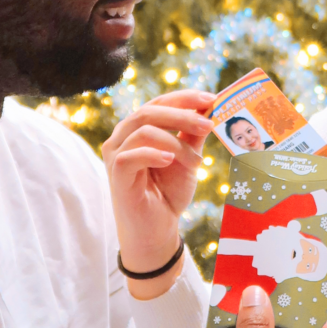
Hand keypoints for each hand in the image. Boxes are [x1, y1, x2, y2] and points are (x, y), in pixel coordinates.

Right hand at [102, 90, 213, 294]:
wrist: (157, 229)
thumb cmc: (169, 193)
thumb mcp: (187, 159)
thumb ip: (193, 135)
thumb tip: (208, 108)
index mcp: (139, 128)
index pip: (159, 102)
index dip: (184, 97)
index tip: (211, 98)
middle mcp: (123, 136)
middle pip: (149, 110)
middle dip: (182, 114)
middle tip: (209, 124)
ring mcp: (116, 154)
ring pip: (143, 130)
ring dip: (175, 142)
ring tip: (195, 162)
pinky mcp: (115, 174)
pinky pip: (131, 155)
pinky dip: (154, 154)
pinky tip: (171, 161)